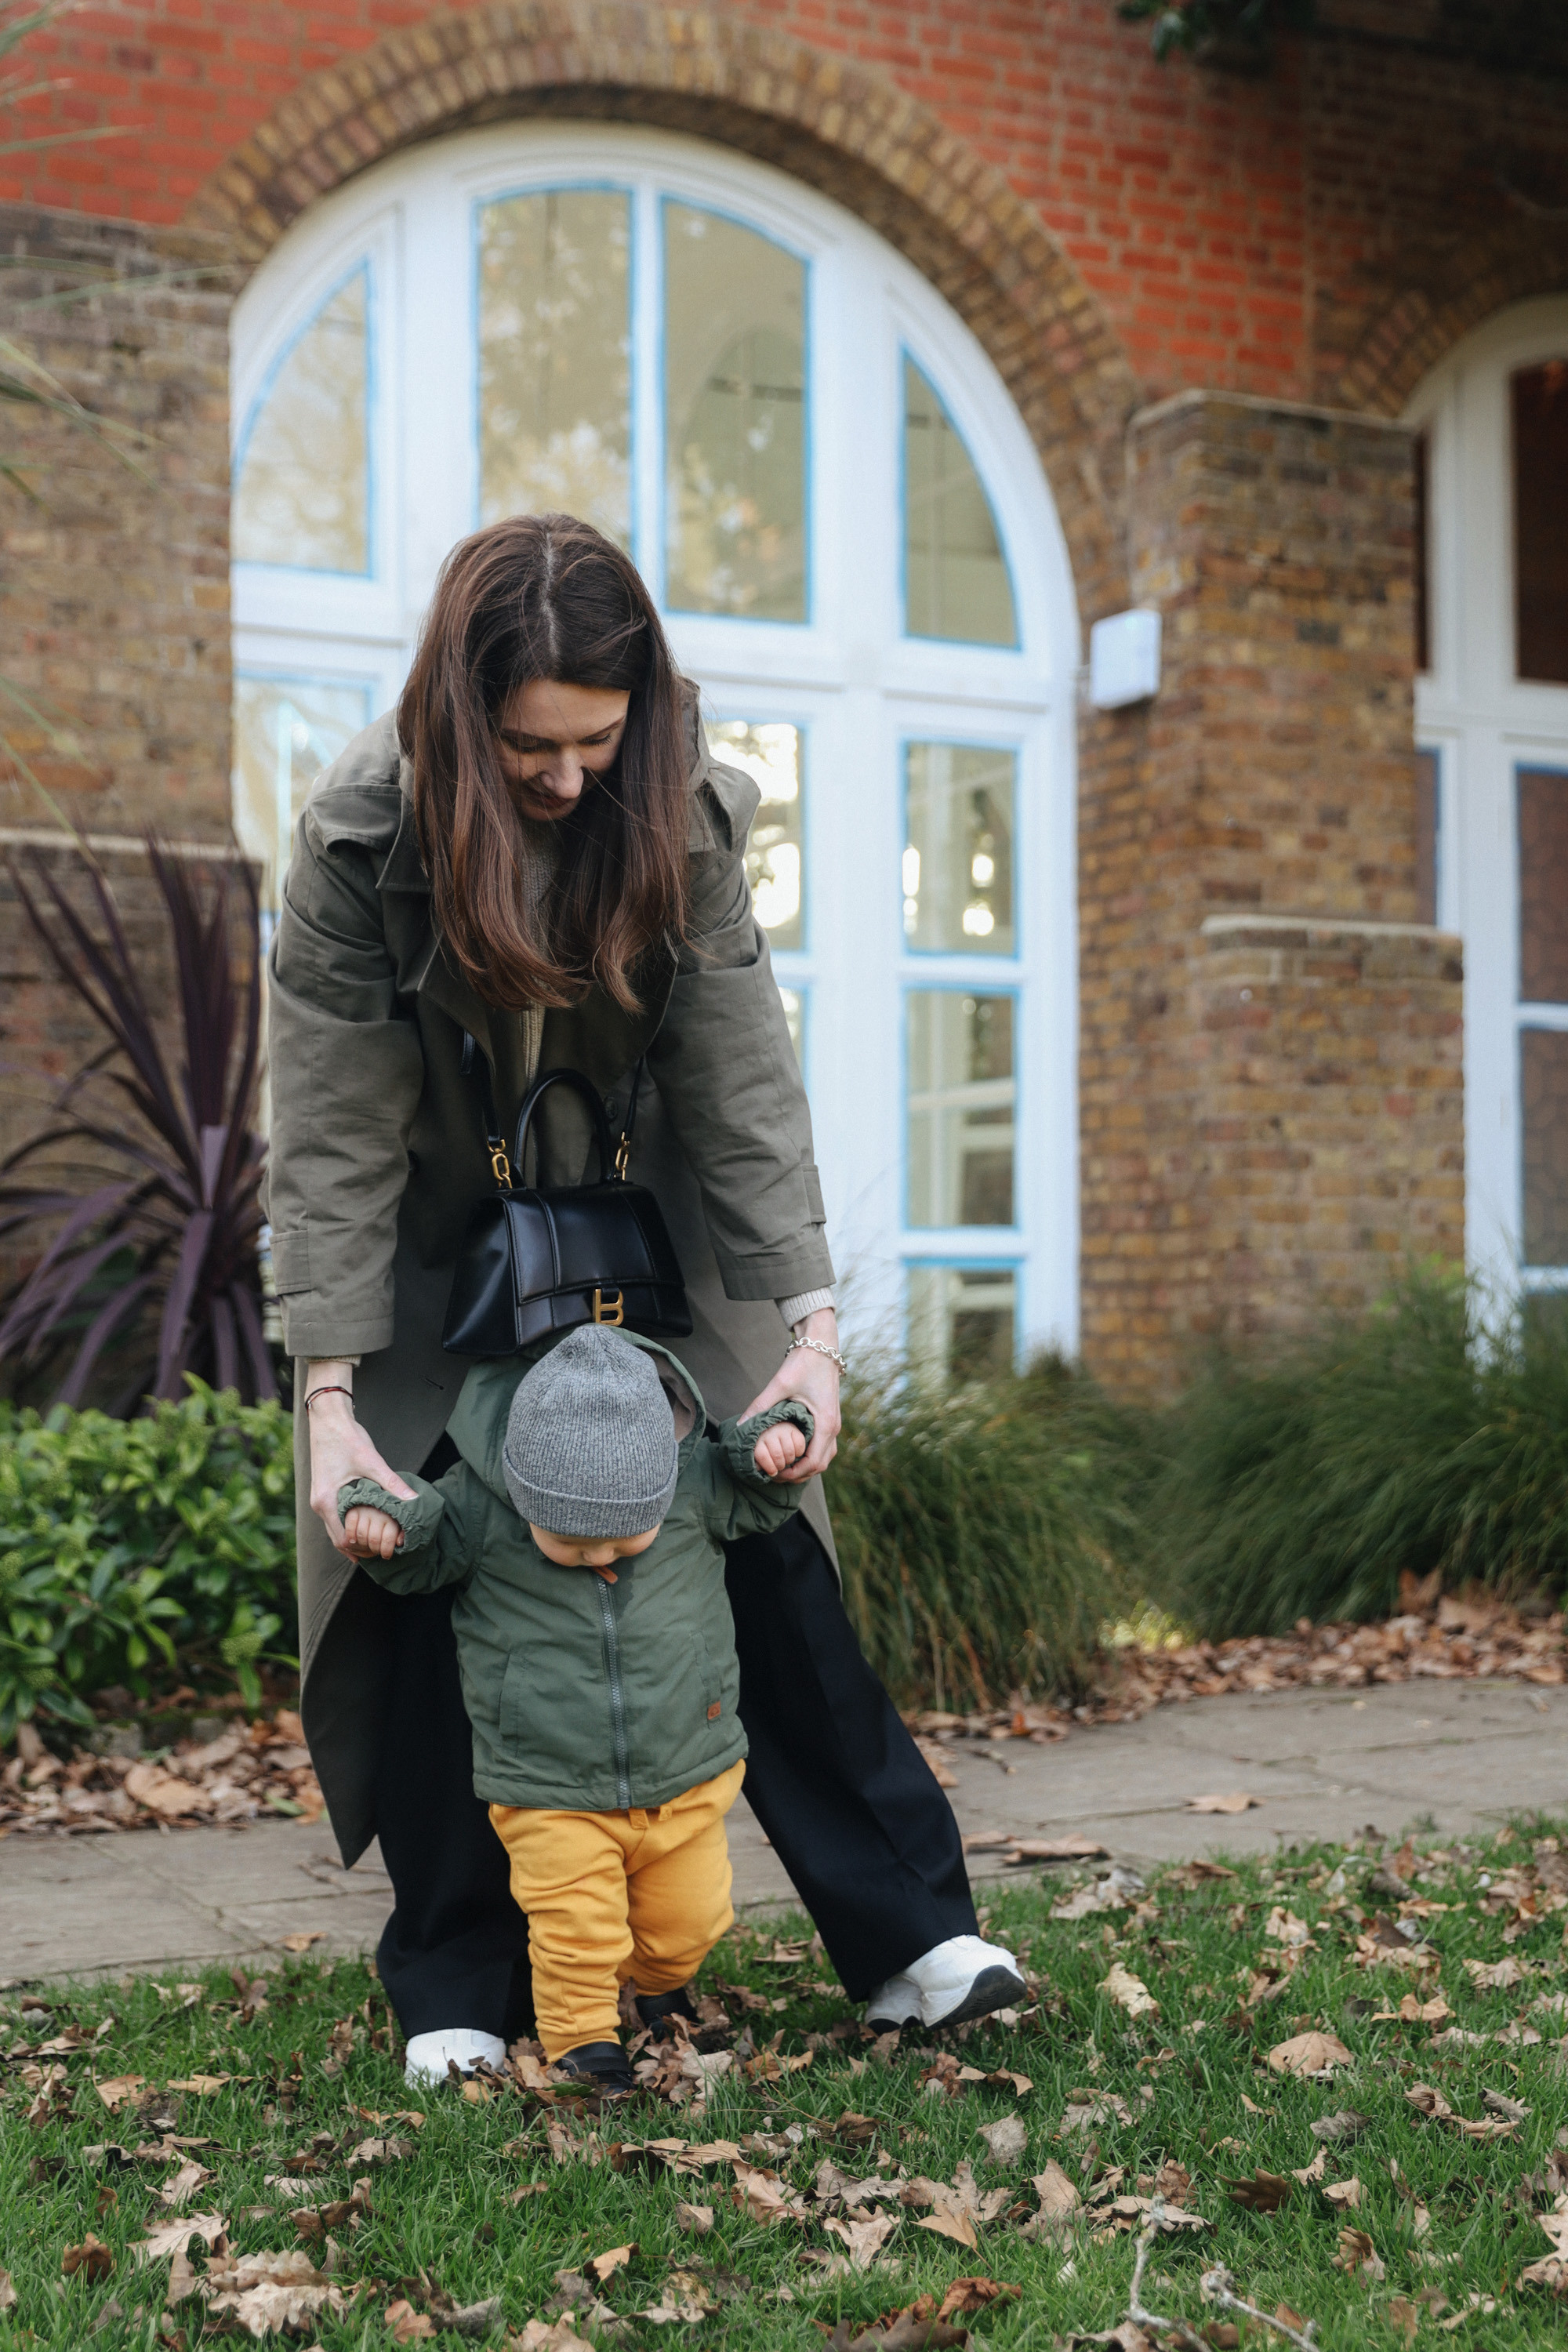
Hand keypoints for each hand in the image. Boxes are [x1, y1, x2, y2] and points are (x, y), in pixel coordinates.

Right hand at [306, 1373, 416, 1555]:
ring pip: (335, 1528)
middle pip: (337, 1538)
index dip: (363, 1548)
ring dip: (354, 1536)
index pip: (343, 1539)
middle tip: (383, 1551)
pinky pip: (335, 1517)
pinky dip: (348, 1524)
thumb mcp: (371, 1461)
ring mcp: (319, 1498)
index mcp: (327, 1501)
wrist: (327, 1418)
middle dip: (359, 1546)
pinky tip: (366, 1524)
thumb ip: (391, 1483)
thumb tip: (413, 1501)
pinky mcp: (323, 1491)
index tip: (383, 1548)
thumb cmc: (346, 1437)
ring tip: (377, 1541)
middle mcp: (319, 1504)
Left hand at [740, 1309, 840, 1482]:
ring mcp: (834, 1423)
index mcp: (825, 1423)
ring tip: (783, 1467)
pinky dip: (810, 1454)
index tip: (775, 1475)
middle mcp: (834, 1427)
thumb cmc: (803, 1363)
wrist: (822, 1345)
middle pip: (820, 1464)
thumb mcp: (779, 1385)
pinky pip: (824, 1446)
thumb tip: (740, 1426)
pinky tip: (793, 1452)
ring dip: (806, 1466)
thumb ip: (760, 1406)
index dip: (794, 1473)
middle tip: (775, 1475)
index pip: (814, 1462)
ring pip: (824, 1456)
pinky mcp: (830, 1418)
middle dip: (799, 1474)